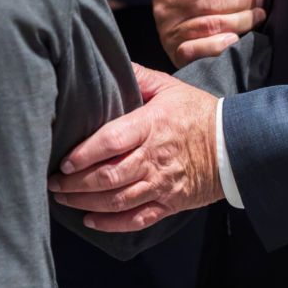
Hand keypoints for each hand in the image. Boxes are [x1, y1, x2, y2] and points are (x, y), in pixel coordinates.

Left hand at [49, 64, 222, 230]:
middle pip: (109, 176)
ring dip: (86, 202)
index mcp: (151, 126)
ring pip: (118, 200)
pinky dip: (111, 223)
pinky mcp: (169, 203)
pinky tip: (90, 220)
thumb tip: (107, 64)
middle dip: (75, 183)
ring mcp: (161, 184)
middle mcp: (153, 158)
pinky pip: (137, 219)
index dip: (84, 153)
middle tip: (52, 182)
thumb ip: (137, 76)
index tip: (63, 161)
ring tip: (63, 199)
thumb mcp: (169, 86)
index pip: (111, 141)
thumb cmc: (197, 112)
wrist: (235, 144)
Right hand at [150, 0, 265, 65]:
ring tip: (256, 15)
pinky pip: (198, 50)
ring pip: (210, 25)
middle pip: (209, 0)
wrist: (211, 32)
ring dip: (241, 20)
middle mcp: (160, 3)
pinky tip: (235, 39)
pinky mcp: (176, 53)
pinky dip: (220, 45)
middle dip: (240, 0)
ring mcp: (166, 30)